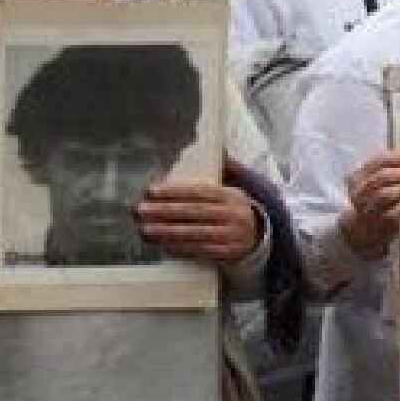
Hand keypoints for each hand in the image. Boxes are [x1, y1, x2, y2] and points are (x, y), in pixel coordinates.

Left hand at [136, 179, 260, 265]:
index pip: (200, 191)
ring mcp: (229, 237)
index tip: (151, 190)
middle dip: (164, 212)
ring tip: (145, 229)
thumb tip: (217, 146)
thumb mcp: (233, 188)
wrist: (259, 237)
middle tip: (140, 210)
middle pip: (193, 213)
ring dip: (166, 232)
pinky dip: (178, 249)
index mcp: (231, 196)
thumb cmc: (234, 209)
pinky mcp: (226, 255)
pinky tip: (161, 244)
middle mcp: (231, 216)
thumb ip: (222, 170)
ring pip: (194, 234)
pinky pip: (199, 252)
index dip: (174, 191)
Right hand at [336, 149, 399, 259]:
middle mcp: (359, 190)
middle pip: (384, 175)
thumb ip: (394, 165)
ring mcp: (366, 207)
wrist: (363, 227)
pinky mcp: (377, 222)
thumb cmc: (374, 197)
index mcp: (357, 174)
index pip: (381, 159)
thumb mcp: (377, 178)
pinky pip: (393, 211)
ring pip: (387, 193)